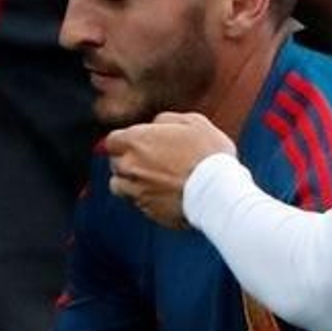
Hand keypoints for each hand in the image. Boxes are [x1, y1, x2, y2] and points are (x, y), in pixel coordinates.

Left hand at [105, 113, 234, 227]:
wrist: (218, 193)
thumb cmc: (208, 154)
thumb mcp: (193, 122)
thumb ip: (166, 120)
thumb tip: (154, 124)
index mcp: (136, 141)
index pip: (112, 140)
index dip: (125, 142)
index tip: (138, 144)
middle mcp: (129, 166)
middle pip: (115, 163)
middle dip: (128, 161)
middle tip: (151, 162)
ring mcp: (135, 190)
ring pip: (119, 186)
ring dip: (130, 182)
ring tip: (153, 180)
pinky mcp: (147, 210)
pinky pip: (137, 203)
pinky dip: (145, 198)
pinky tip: (165, 195)